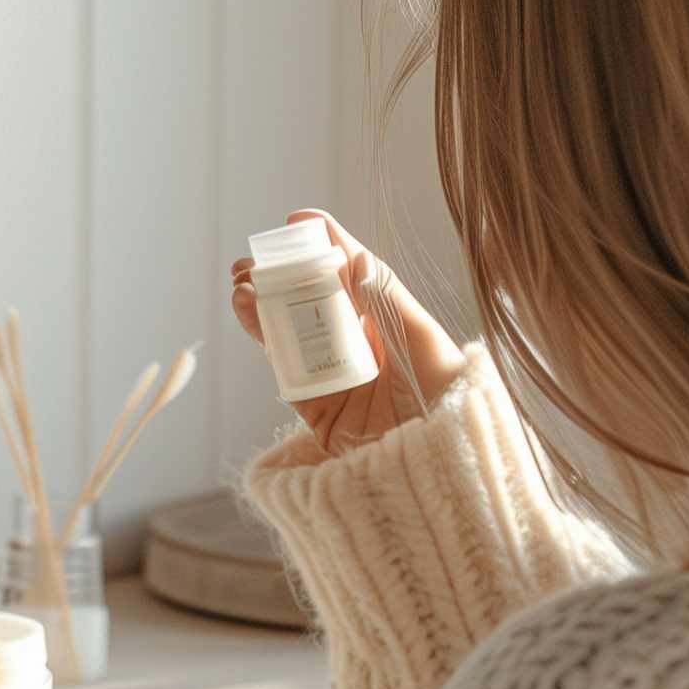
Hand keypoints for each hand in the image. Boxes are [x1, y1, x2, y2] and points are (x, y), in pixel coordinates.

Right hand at [231, 210, 466, 455]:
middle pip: (310, 301)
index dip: (325, 245)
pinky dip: (260, 335)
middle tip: (254, 258)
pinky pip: (281, 367)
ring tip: (242, 281)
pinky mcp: (314, 407)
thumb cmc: (446, 396)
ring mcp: (333, 375)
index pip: (352, 275)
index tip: (298, 221)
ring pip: (288, 330)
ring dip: (260, 302)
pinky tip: (248, 309)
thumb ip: (382, 294)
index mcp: (389, 323)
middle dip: (279, 275)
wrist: (438, 467)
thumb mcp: (418, 335)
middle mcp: (359, 346)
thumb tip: (347, 252)